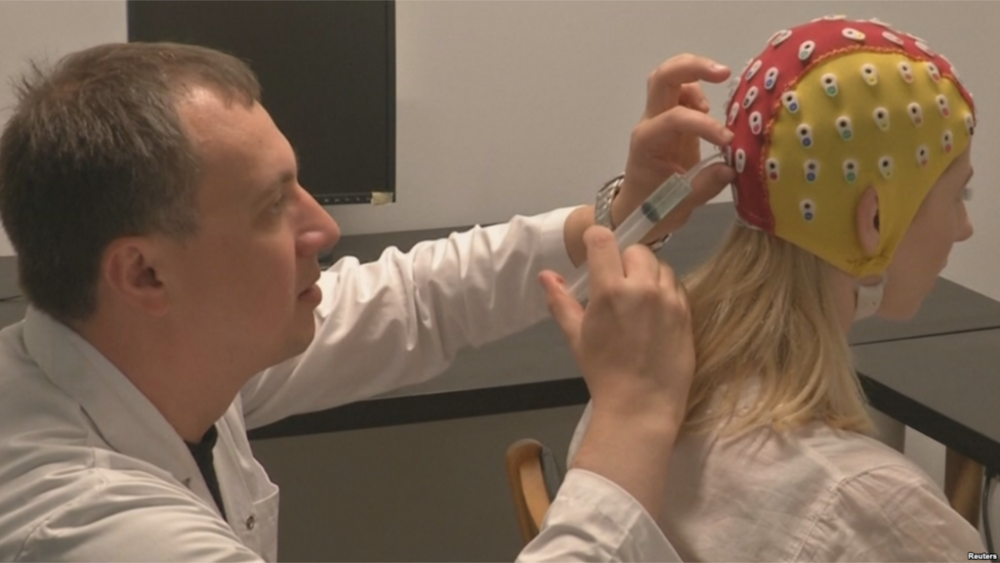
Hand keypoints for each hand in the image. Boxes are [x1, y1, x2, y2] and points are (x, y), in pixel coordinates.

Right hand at [540, 226, 694, 426]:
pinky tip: (655, 312)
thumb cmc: (604, 373)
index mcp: (610, 291)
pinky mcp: (686, 312)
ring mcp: (668, 299)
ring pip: (660, 265)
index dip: (598, 240)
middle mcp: (642, 288)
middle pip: (636, 249)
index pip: (604, 240)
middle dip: (625, 260)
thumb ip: (561, 301)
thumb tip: (546, 276)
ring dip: (648, 274)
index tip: (596, 249)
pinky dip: (665, 290)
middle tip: (618, 283)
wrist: (641, 405)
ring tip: (638, 298)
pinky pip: (676, 286)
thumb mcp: (576, 336)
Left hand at [614, 54, 737, 241]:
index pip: (674, 118)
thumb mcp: (680, 205)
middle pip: (662, 78)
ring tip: (716, 92)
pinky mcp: (670, 120)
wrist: (637, 210)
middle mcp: (649, 124)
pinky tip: (709, 109)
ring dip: (694, 75)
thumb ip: (705, 185)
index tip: (728, 141)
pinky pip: (680, 91)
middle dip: (692, 67)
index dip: (704, 125)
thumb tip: (730, 168)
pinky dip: (697, 89)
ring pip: (669, 78)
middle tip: (723, 73)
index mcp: (647, 143)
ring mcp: (658, 119)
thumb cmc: (653, 208)